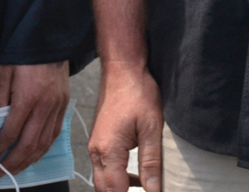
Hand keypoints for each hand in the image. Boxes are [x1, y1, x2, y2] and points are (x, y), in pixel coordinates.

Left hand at [0, 61, 69, 175]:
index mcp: (27, 97)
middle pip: (29, 144)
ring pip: (44, 143)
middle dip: (12, 162)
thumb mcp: (3, 71)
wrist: (49, 39)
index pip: (11, 132)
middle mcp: (45, 106)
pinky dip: (44, 148)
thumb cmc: (23, 53)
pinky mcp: (64, 105)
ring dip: (28, 160)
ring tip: (15, 169)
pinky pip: (54, 133)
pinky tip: (34, 154)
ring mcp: (57, 107)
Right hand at [89, 62, 160, 191]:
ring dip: (119, 189)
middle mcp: (97, 151)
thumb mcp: (151, 128)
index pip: (115, 190)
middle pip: (104, 189)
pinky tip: (135, 177)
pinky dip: (116, 178)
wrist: (122, 69)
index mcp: (109, 150)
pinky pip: (103, 168)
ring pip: (102, 180)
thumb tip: (153, 190)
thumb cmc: (137, 93)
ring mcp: (95, 145)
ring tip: (143, 189)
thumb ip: (151, 162)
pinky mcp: (98, 140)